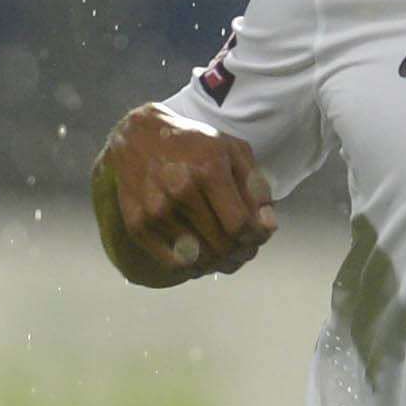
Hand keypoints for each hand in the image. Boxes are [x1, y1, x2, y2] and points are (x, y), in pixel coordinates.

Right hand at [98, 107, 276, 284]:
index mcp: (209, 169)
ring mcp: (157, 210)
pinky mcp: (138, 225)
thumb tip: (268, 226)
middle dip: (241, 253)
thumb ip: (256, 187)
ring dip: (220, 263)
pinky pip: (175, 264)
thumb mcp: (233, 151)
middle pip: (222, 246)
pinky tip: (202, 256)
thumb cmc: (193, 144)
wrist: (137, 137)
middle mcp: (181, 191)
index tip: (258, 236)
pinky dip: (195, 267)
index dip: (256, 238)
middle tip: (245, 249)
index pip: (241, 225)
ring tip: (227, 253)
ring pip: (201, 259)